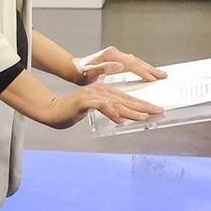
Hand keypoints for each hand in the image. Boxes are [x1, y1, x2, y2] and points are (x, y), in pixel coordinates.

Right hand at [43, 84, 162, 128]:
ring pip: (117, 103)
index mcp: (104, 91)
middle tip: (158, 111)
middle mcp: (100, 90)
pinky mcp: (85, 100)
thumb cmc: (72, 112)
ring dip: (132, 111)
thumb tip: (122, 117)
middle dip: (143, 107)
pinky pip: (102, 106)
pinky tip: (120, 121)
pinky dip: (112, 113)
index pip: (127, 98)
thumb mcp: (93, 109)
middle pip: (125, 99)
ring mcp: (92, 94)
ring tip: (144, 117)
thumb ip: (107, 109)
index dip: (142, 104)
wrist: (52, 111)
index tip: (155, 109)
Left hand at [75, 46, 165, 83]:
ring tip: (159, 74)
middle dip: (151, 69)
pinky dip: (141, 67)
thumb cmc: (79, 72)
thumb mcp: (89, 72)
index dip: (143, 72)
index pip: (132, 64)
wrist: (73, 68)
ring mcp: (116, 55)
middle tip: (163, 76)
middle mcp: (115, 53)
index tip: (153, 79)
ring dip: (148, 68)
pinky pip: (132, 63)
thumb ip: (103, 69)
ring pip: (136, 61)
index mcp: (111, 55)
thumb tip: (120, 66)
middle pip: (137, 61)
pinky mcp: (116, 59)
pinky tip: (146, 71)